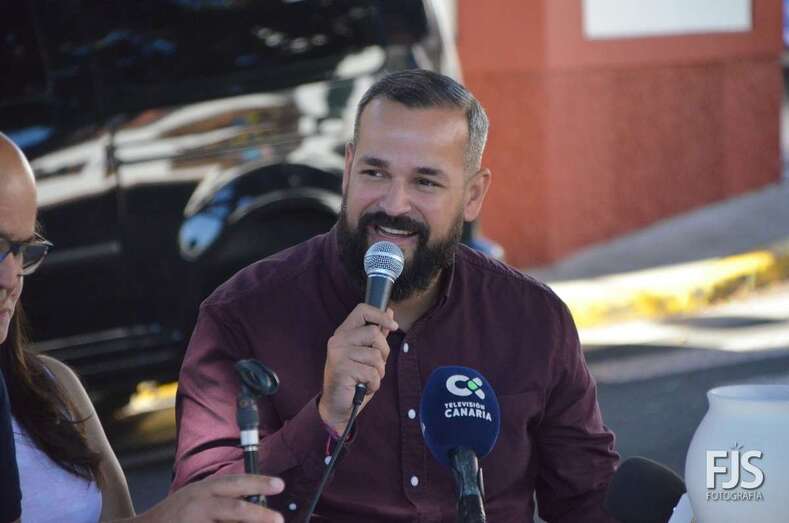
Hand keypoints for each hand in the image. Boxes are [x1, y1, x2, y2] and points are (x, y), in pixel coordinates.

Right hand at [134, 474, 284, 522]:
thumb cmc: (177, 515)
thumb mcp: (198, 498)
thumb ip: (223, 500)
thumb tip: (257, 507)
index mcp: (203, 490)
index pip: (235, 483)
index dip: (258, 483)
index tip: (280, 485)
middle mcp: (198, 505)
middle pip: (234, 509)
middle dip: (259, 515)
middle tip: (279, 519)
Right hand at [319, 304, 397, 433]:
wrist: (337, 406)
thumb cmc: (354, 379)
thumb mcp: (367, 354)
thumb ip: (377, 334)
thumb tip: (390, 312)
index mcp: (343, 333)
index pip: (362, 311)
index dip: (380, 315)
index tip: (394, 325)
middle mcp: (338, 340)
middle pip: (374, 333)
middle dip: (383, 352)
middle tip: (374, 366)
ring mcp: (338, 354)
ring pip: (376, 356)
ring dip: (378, 372)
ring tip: (366, 379)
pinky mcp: (342, 370)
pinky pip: (372, 373)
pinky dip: (373, 384)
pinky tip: (362, 387)